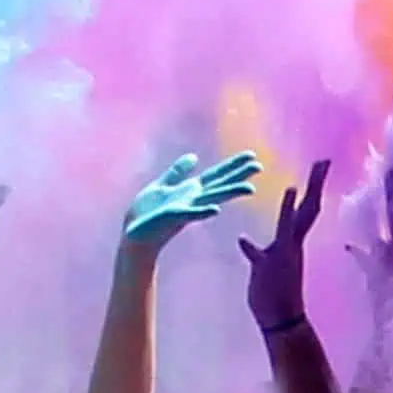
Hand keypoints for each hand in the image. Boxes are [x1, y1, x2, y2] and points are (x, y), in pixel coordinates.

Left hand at [124, 151, 260, 252]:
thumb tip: (194, 157)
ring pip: (212, 198)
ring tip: (250, 188)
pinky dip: (203, 211)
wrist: (133, 236)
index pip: (216, 175)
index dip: (233, 165)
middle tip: (259, 166)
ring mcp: (185, 209)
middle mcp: (192, 200)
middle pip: (220, 184)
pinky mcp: (173, 218)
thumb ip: (177, 173)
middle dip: (238, 175)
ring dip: (230, 192)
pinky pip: (191, 214)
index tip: (251, 156)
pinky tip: (216, 209)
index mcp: (189, 191)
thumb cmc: (146, 214)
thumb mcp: (162, 186)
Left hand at [237, 160, 328, 329]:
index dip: (307, 191)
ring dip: (308, 191)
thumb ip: (254, 252)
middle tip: (324, 161)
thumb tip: (243, 240)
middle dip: (315, 184)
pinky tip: (292, 190)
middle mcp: (293, 243)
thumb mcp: (259, 267)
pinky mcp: (280, 256)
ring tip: (316, 167)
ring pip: (300, 215)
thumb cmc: (268, 298)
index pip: (301, 212)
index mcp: (289, 243)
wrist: (279, 323)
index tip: (313, 171)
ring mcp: (288, 249)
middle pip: (308, 207)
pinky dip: (288, 210)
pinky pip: (285, 229)